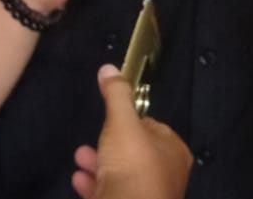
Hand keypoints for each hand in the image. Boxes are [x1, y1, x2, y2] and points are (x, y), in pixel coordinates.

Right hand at [72, 64, 191, 198]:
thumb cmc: (134, 166)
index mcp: (173, 152)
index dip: (133, 121)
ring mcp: (146, 196)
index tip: (114, 117)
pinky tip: (79, 179)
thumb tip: (110, 68)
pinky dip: (94, 185)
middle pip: (134, 153)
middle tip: (92, 139)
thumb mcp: (123, 122)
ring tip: (80, 157)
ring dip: (98, 164)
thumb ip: (117, 95)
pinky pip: (109, 193)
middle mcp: (164, 176)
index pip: (154, 129)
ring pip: (120, 176)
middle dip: (110, 144)